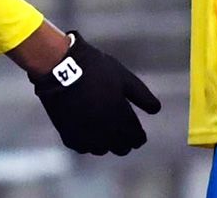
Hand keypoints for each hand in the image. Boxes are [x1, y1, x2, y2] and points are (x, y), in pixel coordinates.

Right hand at [29, 31, 160, 155]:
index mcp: (121, 117)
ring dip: (105, 143)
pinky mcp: (68, 135)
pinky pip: (83, 147)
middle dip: (124, 141)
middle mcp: (105, 131)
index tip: (138, 133)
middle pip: (121, 148)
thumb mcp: (123, 77)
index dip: (139, 137)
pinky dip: (87, 142)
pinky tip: (87, 130)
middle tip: (122, 132)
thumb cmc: (96, 69)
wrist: (60, 67)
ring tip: (103, 130)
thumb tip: (156, 110)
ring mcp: (86, 135)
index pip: (136, 139)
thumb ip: (142, 96)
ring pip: (102, 150)